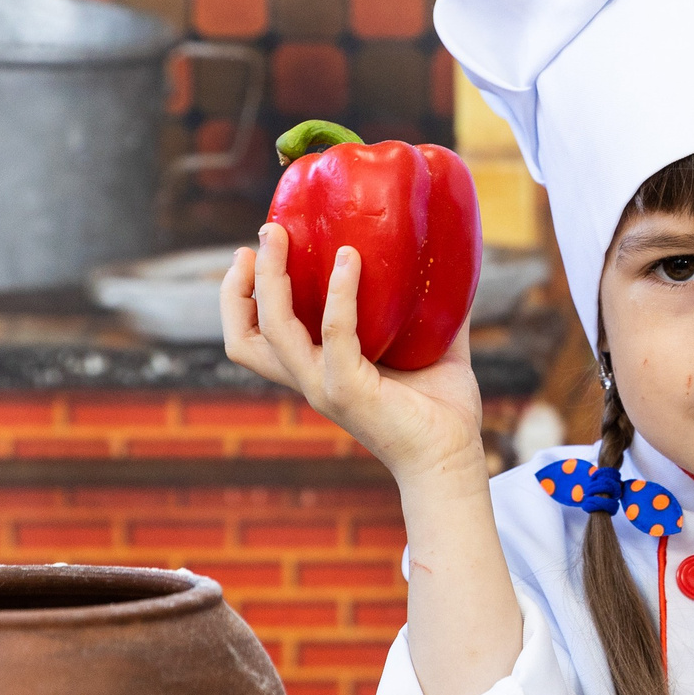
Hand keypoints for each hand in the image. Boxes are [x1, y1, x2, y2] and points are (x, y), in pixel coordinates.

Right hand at [221, 223, 487, 484]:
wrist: (453, 459)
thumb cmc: (442, 411)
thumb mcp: (429, 349)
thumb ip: (431, 312)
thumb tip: (452, 268)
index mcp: (317, 372)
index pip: (254, 339)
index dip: (241, 298)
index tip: (252, 253)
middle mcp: (310, 380)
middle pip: (243, 336)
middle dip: (240, 284)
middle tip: (264, 235)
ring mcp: (324, 386)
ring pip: (272, 329)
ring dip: (270, 279)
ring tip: (278, 237)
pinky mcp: (349, 390)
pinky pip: (335, 332)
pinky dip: (339, 294)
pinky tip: (350, 261)